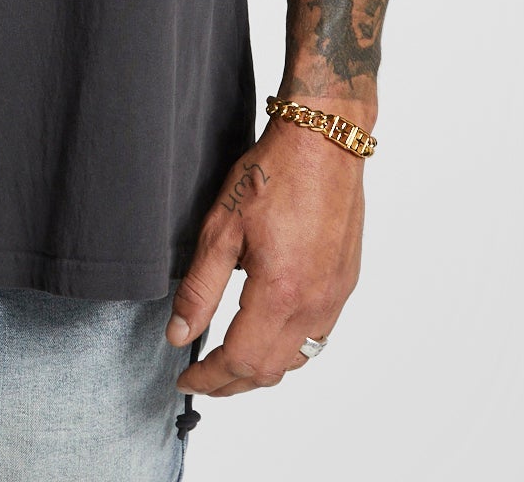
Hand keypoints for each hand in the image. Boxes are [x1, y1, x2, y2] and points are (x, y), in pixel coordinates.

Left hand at [166, 118, 364, 395]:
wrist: (324, 141)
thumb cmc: (273, 172)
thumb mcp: (222, 226)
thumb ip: (200, 287)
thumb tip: (179, 334)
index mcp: (280, 293)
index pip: (240, 362)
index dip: (209, 379)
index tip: (185, 379)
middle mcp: (314, 304)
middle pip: (269, 370)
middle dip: (232, 383)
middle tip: (202, 377)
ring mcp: (335, 296)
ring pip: (297, 359)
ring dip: (262, 369)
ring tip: (230, 362)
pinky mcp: (344, 282)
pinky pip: (317, 336)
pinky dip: (289, 349)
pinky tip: (269, 334)